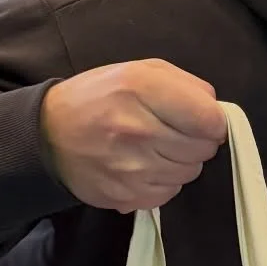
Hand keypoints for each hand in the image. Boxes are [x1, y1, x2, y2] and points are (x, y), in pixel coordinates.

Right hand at [41, 59, 227, 211]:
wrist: (49, 135)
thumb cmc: (100, 98)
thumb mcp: (138, 71)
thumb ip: (185, 84)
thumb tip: (216, 110)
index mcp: (140, 88)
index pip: (210, 119)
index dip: (213, 120)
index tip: (201, 119)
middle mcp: (137, 129)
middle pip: (203, 148)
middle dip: (196, 140)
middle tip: (172, 132)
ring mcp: (132, 166)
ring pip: (190, 172)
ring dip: (180, 161)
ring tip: (155, 148)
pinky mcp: (127, 195)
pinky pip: (170, 192)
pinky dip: (164, 181)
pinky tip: (144, 166)